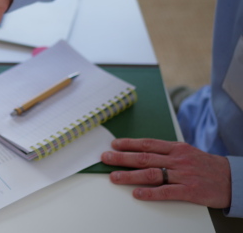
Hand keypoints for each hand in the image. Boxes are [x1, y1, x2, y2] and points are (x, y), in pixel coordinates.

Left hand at [101, 138, 230, 208]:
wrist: (233, 179)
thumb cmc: (206, 166)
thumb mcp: (187, 153)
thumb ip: (166, 152)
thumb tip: (142, 151)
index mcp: (177, 148)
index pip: (148, 143)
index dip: (129, 144)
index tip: (114, 144)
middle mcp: (178, 160)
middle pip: (145, 157)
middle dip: (122, 158)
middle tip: (105, 158)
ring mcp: (183, 175)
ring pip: (151, 174)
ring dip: (129, 175)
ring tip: (113, 176)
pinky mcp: (190, 191)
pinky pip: (166, 192)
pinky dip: (150, 192)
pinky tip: (136, 193)